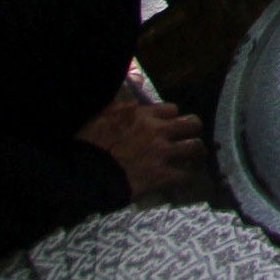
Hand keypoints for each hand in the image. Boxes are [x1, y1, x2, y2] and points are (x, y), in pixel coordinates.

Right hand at [78, 92, 205, 199]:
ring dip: (196, 152)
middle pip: (191, 124)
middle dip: (192, 130)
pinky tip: (185, 179)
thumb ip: (121, 106)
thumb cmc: (87, 143)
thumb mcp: (102, 114)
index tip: (169, 126)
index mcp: (142, 114)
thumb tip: (133, 101)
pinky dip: (187, 177)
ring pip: (195, 147)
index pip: (172, 109)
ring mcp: (161, 153)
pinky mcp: (161, 175)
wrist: (83, 172)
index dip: (172, 119)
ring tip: (195, 158)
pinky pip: (186, 175)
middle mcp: (157, 130)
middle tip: (189, 137)